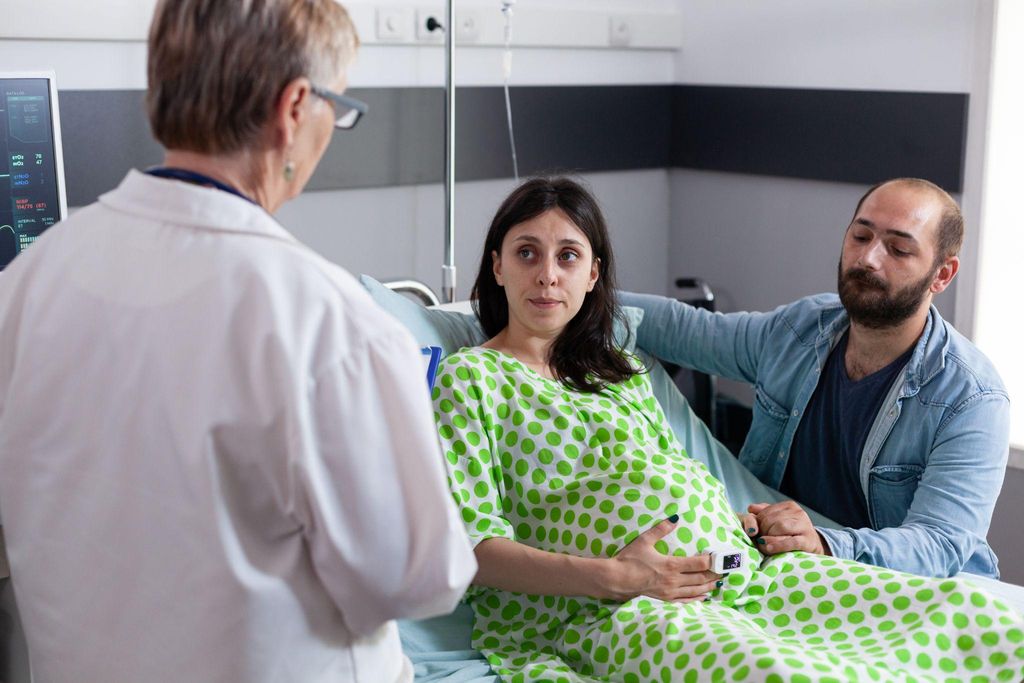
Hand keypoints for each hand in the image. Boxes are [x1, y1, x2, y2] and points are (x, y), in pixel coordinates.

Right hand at [603, 516, 720, 602]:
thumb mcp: (644, 541)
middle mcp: (674, 580)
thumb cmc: (629, 559)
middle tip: (724, 570)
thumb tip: (674, 517)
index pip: (699, 564)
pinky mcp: (665, 600)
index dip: (711, 561)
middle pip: (701, 578)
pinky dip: (697, 599)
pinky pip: (686, 601)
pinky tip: (704, 597)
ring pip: (696, 591)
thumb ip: (660, 529)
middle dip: (714, 574)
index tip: (719, 558)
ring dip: (709, 587)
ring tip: (718, 583)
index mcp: (671, 565)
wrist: (616, 580)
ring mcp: (670, 592)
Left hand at [747, 502, 830, 555]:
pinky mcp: (808, 541)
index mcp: (789, 506)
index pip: (765, 511)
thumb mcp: (778, 521)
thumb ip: (764, 514)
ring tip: (764, 545)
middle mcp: (798, 513)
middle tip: (759, 540)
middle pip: (771, 519)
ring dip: (768, 537)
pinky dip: (777, 545)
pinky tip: (769, 548)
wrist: (813, 546)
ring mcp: (804, 526)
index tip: (755, 532)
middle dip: (762, 531)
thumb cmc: (791, 534)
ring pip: (780, 527)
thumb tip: (751, 508)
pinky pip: (790, 541)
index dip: (757, 523)